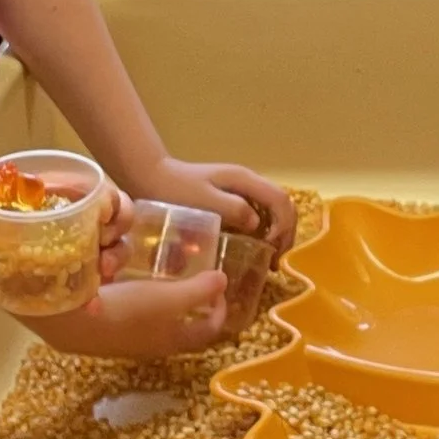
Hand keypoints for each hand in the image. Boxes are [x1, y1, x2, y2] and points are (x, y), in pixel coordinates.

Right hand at [53, 265, 229, 359]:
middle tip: (194, 284)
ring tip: (164, 282)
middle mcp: (155, 347)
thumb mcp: (169, 296)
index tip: (219, 286)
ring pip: (159, 325)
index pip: (209, 329)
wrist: (75, 323)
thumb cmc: (129, 310)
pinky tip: (132, 285)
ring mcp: (130, 343)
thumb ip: (199, 290)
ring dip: (167, 306)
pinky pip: (135, 318)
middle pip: (185, 330)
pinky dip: (143, 302)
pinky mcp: (108, 334)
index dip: (220, 309)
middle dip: (194, 308)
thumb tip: (223, 280)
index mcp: (176, 341)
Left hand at [143, 157, 297, 254]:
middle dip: (286, 233)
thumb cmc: (176, 190)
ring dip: (278, 234)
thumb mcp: (203, 201)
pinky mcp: (234, 198)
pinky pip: (259, 214)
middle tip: (276, 261)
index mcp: (245, 180)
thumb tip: (257, 224)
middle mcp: (249, 182)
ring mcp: (242, 190)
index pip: (281, 200)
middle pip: (283, 205)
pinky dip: (265, 232)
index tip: (272, 248)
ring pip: (274, 211)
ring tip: (270, 260)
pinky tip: (257, 249)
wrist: (153, 177)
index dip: (284, 225)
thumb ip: (232, 208)